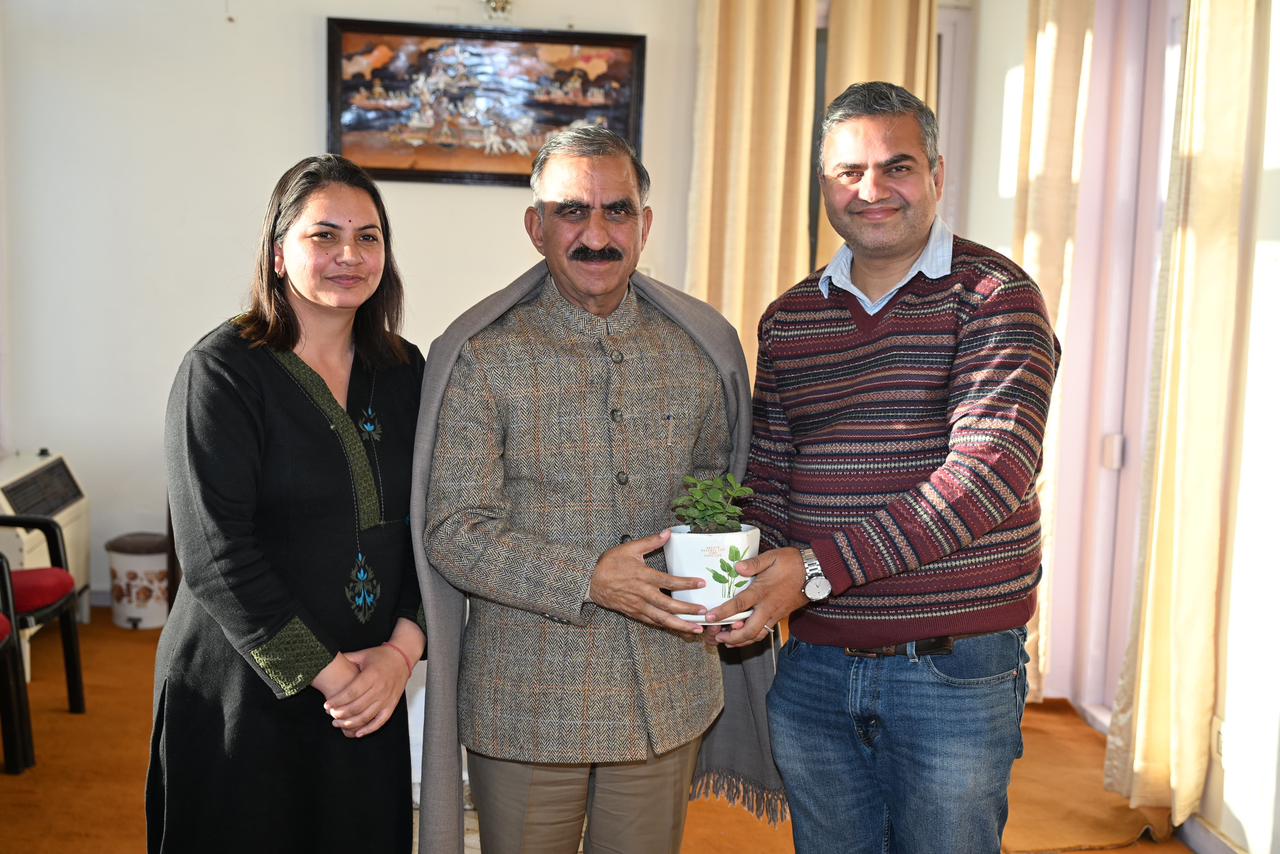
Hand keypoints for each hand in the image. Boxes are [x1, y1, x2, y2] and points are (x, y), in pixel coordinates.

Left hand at [323, 644, 411, 737]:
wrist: (402, 658)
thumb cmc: (381, 656)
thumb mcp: (362, 654)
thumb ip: (346, 659)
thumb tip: (327, 659)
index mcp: (372, 675)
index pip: (352, 692)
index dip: (337, 700)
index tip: (326, 705)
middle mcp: (380, 688)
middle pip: (357, 706)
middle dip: (341, 713)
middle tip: (330, 715)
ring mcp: (387, 698)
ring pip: (366, 716)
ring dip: (350, 723)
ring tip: (338, 723)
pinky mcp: (392, 705)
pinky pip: (380, 721)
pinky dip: (369, 729)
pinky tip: (358, 733)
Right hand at [589, 529, 706, 634]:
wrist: (590, 581)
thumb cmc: (610, 563)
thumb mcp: (630, 548)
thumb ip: (651, 541)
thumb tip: (668, 533)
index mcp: (644, 576)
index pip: (670, 582)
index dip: (687, 584)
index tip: (701, 583)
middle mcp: (643, 594)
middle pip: (670, 606)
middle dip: (689, 610)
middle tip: (705, 613)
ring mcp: (638, 606)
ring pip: (662, 619)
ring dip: (680, 625)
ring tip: (696, 629)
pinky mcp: (634, 613)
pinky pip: (652, 622)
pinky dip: (666, 626)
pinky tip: (677, 628)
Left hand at [704, 547, 808, 647]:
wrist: (815, 573)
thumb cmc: (792, 563)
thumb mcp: (772, 557)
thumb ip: (754, 563)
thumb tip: (737, 567)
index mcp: (762, 592)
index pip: (740, 605)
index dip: (723, 612)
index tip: (709, 617)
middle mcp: (768, 607)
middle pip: (749, 630)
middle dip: (732, 637)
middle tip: (716, 637)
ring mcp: (775, 614)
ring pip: (757, 635)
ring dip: (741, 641)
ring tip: (726, 641)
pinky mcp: (780, 616)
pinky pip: (765, 632)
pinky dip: (752, 637)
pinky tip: (744, 636)